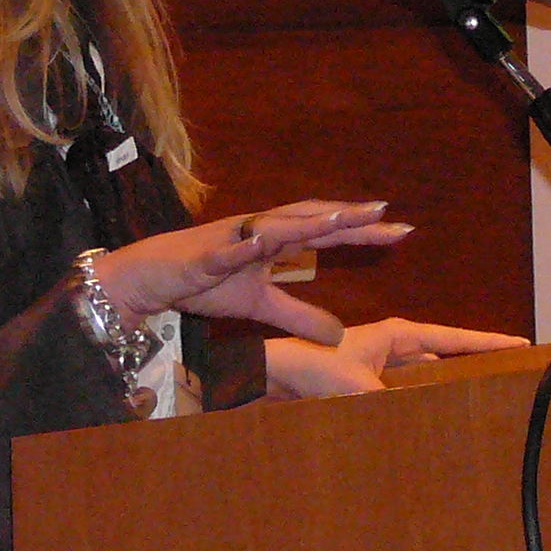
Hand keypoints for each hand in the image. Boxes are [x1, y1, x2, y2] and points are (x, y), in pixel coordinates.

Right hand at [93, 200, 410, 344]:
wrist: (150, 276)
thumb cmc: (204, 282)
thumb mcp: (260, 306)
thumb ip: (300, 315)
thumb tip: (339, 336)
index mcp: (274, 239)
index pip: (326, 232)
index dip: (361, 230)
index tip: (400, 230)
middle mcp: (258, 230)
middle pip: (310, 219)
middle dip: (347, 216)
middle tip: (387, 214)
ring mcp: (232, 240)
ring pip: (274, 226)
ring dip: (308, 221)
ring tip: (342, 217)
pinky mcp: (203, 257)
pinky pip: (227, 253)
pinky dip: (245, 247)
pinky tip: (262, 241)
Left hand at [264, 318, 530, 399]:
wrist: (276, 371)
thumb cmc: (313, 365)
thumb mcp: (357, 384)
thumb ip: (390, 402)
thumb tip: (418, 423)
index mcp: (398, 334)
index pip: (454, 338)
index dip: (488, 343)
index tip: (520, 344)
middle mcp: (395, 345)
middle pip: (447, 354)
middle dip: (476, 363)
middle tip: (510, 373)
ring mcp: (384, 362)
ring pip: (429, 374)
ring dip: (449, 384)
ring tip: (482, 397)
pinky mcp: (371, 380)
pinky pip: (409, 389)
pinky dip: (423, 399)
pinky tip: (436, 416)